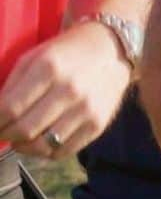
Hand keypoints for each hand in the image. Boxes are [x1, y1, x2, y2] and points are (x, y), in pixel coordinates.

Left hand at [0, 19, 132, 158]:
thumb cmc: (67, 52)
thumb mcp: (35, 57)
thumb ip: (10, 86)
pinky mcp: (97, 123)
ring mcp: (86, 108)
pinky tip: (44, 138)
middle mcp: (69, 88)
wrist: (113, 47)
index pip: (9, 109)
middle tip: (5, 131)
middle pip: (24, 130)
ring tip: (23, 137)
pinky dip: (46, 151)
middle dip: (7, 135)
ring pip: (41, 146)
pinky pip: (62, 152)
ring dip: (24, 146)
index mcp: (50, 67)